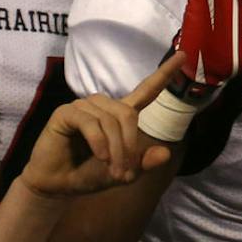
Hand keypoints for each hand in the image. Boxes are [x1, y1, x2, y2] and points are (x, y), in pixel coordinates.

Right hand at [21, 56, 178, 199]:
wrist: (57, 186)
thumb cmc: (89, 174)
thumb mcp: (122, 173)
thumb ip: (142, 163)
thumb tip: (165, 153)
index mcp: (120, 114)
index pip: (147, 90)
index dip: (165, 73)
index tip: (184, 55)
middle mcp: (104, 105)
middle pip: (128, 114)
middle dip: (129, 145)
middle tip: (124, 173)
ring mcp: (84, 106)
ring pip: (110, 120)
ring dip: (114, 148)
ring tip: (111, 169)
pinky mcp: (65, 113)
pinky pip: (90, 123)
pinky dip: (98, 142)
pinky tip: (99, 157)